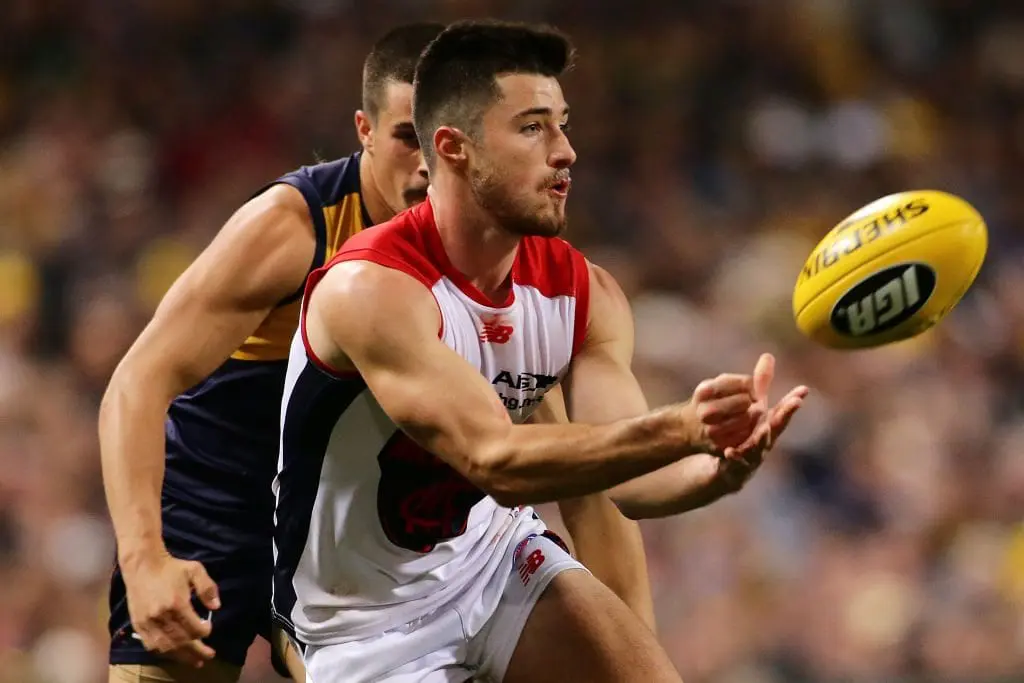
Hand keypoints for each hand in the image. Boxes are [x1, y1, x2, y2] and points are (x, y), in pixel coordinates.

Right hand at [121, 550, 219, 666]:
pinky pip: (151, 645)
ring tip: (195, 661)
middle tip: (209, 656)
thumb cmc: (171, 567)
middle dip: (197, 651)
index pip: (194, 628)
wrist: (142, 565)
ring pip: (167, 647)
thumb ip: (208, 588)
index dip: (204, 631)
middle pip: (182, 641)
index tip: (208, 628)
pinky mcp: (138, 625)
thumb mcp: (195, 570)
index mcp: (177, 604)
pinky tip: (174, 654)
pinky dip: (164, 652)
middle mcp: (161, 616)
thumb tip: (216, 607)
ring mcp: (148, 623)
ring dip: (182, 656)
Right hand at [687, 353, 780, 453]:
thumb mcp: (728, 385)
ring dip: (749, 418)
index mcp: (705, 390)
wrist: (690, 429)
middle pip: (745, 402)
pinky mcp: (718, 445)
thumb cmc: (715, 401)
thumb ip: (753, 375)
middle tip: (742, 406)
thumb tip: (769, 356)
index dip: (751, 387)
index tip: (747, 391)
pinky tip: (738, 431)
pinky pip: (744, 437)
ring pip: (746, 419)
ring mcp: (711, 430)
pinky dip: (745, 432)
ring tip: (738, 418)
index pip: (744, 383)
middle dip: (749, 403)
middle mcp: (705, 410)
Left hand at [722, 353, 808, 468]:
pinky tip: (729, 451)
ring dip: (762, 439)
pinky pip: (737, 462)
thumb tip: (768, 356)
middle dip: (785, 416)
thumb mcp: (754, 406)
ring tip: (762, 430)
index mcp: (769, 425)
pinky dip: (734, 457)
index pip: (783, 410)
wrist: (730, 465)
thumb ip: (761, 384)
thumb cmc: (748, 432)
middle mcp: (765, 440)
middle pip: (777, 427)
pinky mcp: (738, 466)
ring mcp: (754, 454)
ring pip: (760, 447)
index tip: (803, 390)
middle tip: (794, 403)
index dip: (793, 401)